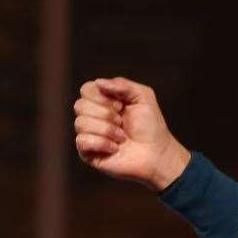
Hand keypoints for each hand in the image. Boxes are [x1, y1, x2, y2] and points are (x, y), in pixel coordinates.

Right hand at [73, 76, 190, 191]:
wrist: (157, 154)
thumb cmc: (151, 127)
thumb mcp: (143, 97)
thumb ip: (123, 84)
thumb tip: (99, 83)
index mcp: (103, 101)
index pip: (86, 89)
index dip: (102, 97)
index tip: (121, 106)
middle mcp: (92, 116)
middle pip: (80, 105)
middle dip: (106, 114)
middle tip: (122, 122)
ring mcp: (89, 134)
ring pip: (81, 123)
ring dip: (107, 130)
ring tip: (122, 137)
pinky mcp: (87, 152)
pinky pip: (82, 141)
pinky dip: (102, 143)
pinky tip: (115, 148)